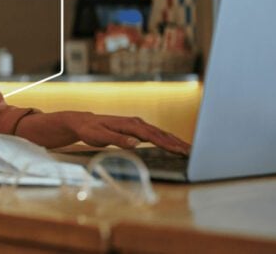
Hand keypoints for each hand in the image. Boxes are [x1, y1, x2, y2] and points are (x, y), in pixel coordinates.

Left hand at [68, 112, 191, 154]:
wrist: (84, 122)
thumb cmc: (90, 131)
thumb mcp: (100, 136)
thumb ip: (118, 140)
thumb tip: (135, 143)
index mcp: (130, 125)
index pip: (152, 135)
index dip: (167, 143)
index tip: (179, 150)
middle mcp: (136, 123)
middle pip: (161, 133)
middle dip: (177, 143)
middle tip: (192, 153)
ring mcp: (138, 125)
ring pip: (161, 133)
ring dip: (175, 141)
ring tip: (189, 150)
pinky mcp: (137, 128)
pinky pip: (156, 134)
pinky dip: (168, 139)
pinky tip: (175, 145)